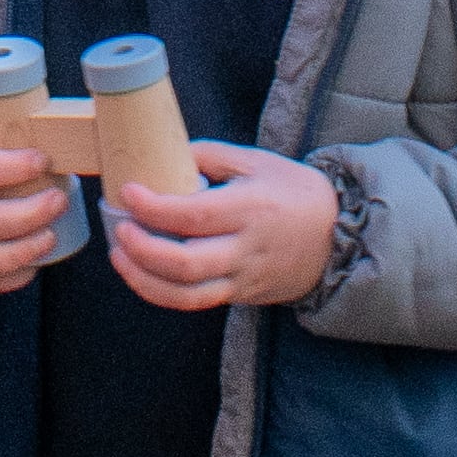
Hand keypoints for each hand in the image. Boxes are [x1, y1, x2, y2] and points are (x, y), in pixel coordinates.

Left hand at [106, 142, 336, 312]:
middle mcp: (246, 249)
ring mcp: (243, 278)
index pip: (194, 215)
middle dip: (142, 250)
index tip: (129, 192)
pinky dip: (163, 292)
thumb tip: (165, 154)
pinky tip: (142, 273)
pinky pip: (197, 301)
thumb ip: (209, 156)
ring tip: (120, 256)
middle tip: (119, 229)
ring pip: (187, 295)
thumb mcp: (256, 161)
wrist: (337, 237)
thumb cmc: (294, 192)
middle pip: (185, 264)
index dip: (154, 208)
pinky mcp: (240, 295)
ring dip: (144, 280)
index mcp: (250, 209)